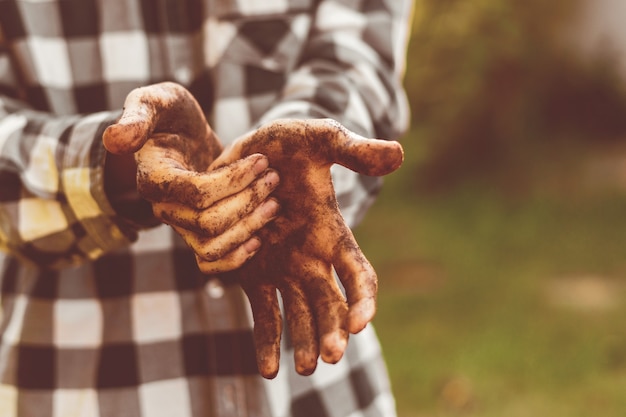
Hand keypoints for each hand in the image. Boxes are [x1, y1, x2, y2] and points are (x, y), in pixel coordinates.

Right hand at [102, 82, 280, 272]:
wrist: (180, 136)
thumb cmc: (170, 115)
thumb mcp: (156, 101)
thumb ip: (138, 114)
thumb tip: (114, 140)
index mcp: (155, 178)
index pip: (197, 193)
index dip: (233, 181)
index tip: (262, 159)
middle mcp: (164, 208)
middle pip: (209, 222)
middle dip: (247, 201)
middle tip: (274, 178)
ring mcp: (180, 224)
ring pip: (212, 246)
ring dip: (248, 228)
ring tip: (275, 203)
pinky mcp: (197, 233)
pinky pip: (210, 262)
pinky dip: (235, 259)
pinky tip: (259, 240)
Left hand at [213, 119, 403, 377]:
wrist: (246, 154)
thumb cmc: (287, 144)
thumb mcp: (318, 139)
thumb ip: (353, 151)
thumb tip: (397, 154)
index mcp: (332, 233)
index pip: (359, 274)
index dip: (363, 299)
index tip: (362, 322)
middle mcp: (312, 258)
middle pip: (331, 304)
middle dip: (333, 330)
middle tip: (330, 356)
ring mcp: (282, 269)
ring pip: (300, 315)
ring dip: (305, 341)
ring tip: (306, 368)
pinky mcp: (252, 273)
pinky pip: (264, 313)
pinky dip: (267, 340)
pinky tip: (269, 369)